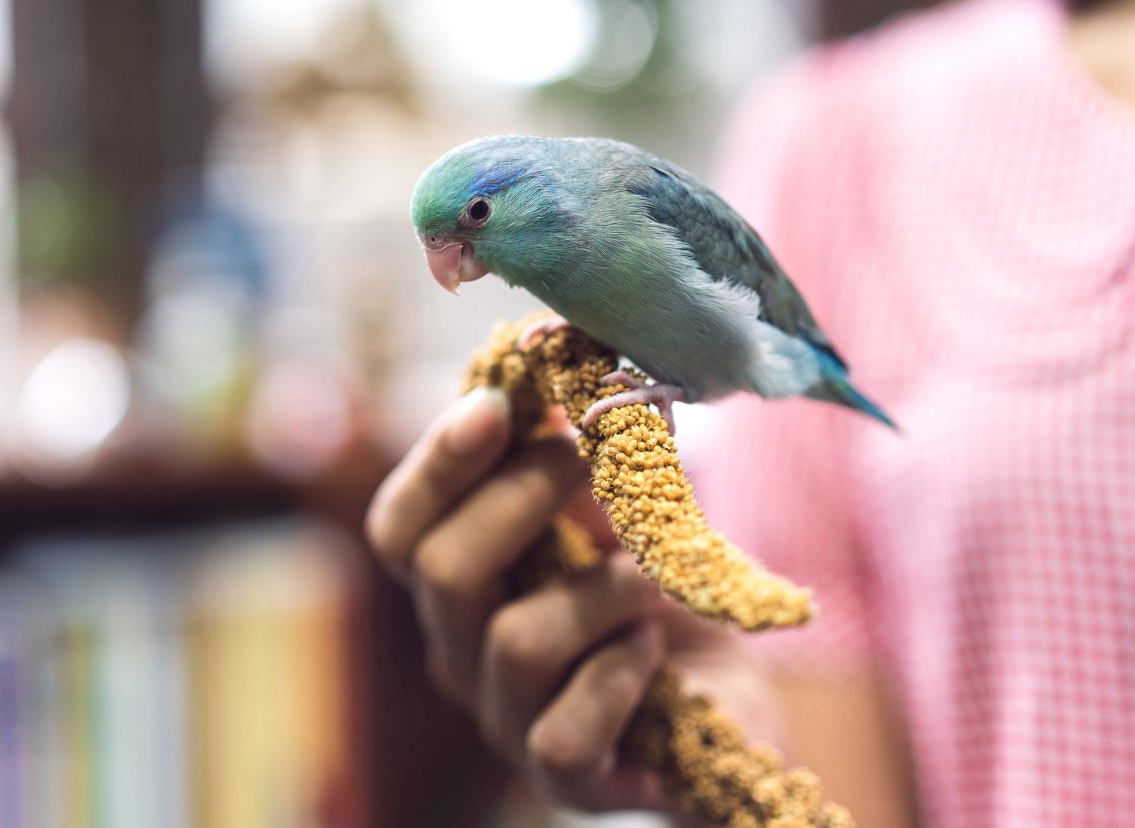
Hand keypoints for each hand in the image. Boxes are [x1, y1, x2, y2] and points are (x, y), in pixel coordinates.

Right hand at [366, 388, 780, 813]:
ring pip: (515, 643)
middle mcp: (461, 653)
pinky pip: (560, 736)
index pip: (399, 528)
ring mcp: (507, 722)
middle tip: (589, 458)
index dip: (437, 464)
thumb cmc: (658, 591)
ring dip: (600, 589)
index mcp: (458, 584)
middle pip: (442, 572)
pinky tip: (651, 648)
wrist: (734, 694)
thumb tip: (574, 354)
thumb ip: (586, 450)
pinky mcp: (567, 780)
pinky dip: (613, 678)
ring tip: (655, 573)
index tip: (498, 402)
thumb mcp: (619, 511)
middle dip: (520, 496)